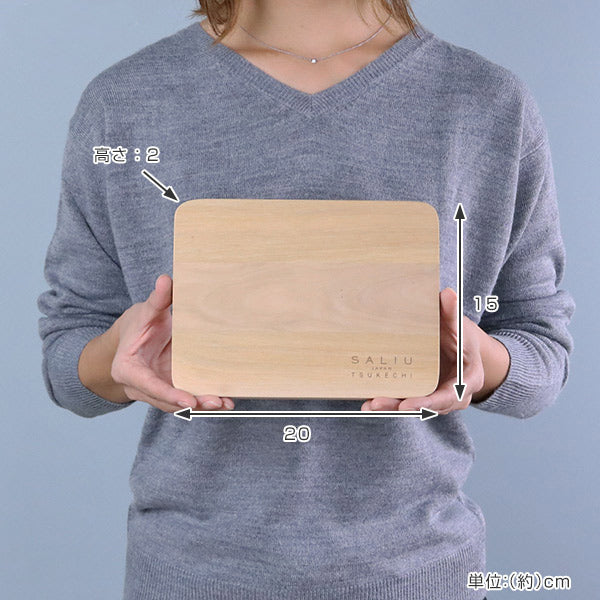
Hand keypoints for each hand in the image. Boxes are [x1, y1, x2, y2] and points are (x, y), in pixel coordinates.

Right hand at [109, 274, 234, 412]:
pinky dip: (204, 398)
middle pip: (169, 400)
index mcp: (130, 370)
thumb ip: (157, 300)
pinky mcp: (172, 388)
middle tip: (216, 402)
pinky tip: (225, 399)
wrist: (129, 340)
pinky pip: (188, 396)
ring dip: (203, 405)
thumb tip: (166, 280)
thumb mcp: (144, 313)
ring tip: (225, 402)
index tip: (190, 400)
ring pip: (180, 403)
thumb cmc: (135, 327)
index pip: (150, 385)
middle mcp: (144, 386)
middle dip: (193, 403)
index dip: (170, 394)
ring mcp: (159, 390)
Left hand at [361, 288, 506, 414]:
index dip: (427, 402)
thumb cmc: (462, 337)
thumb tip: (447, 293)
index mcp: (467, 381)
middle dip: (400, 406)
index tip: (406, 405)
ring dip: (390, 406)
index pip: (447, 396)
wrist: (462, 347)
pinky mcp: (421, 393)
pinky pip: (405, 400)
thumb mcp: (460, 327)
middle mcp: (451, 395)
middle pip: (426, 406)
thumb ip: (452, 313)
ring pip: (412, 406)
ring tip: (368, 404)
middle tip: (376, 404)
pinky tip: (368, 400)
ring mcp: (435, 396)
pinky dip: (388, 400)